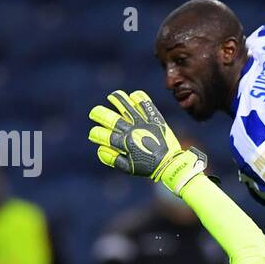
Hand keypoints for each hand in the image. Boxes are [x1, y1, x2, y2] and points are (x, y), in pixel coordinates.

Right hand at [88, 90, 207, 193]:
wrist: (170, 163)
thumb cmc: (148, 166)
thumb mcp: (129, 168)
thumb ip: (113, 159)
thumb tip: (100, 148)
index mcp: (125, 144)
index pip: (104, 135)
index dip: (96, 133)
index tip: (94, 134)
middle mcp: (132, 131)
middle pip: (110, 118)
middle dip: (99, 114)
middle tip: (95, 113)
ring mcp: (143, 123)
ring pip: (126, 105)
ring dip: (117, 99)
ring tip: (112, 96)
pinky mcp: (154, 118)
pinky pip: (145, 103)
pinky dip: (138, 97)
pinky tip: (133, 96)